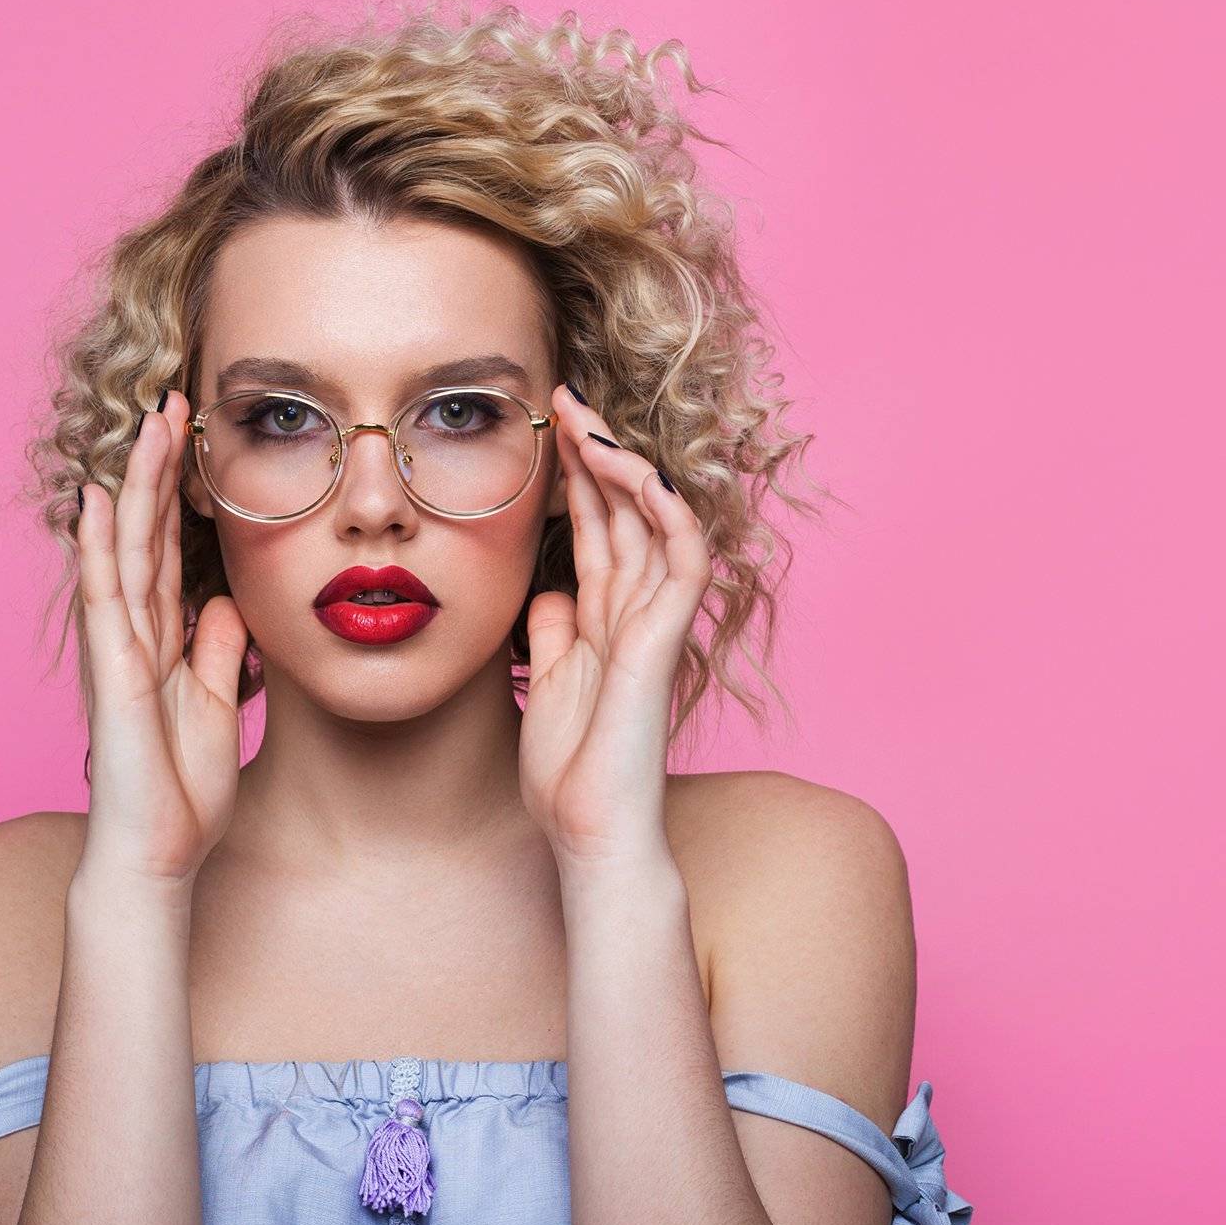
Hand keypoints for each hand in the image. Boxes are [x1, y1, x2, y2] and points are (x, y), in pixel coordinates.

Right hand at [74, 391, 250, 890]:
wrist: (158, 855)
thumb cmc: (182, 792)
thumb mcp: (220, 706)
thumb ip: (221, 652)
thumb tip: (228, 602)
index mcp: (163, 642)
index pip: (170, 552)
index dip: (179, 496)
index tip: (193, 440)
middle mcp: (134, 635)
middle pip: (147, 535)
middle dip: (158, 470)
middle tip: (171, 404)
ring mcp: (119, 650)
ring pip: (125, 550)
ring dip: (134, 487)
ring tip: (145, 426)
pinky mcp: (113, 673)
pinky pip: (106, 598)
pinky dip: (101, 548)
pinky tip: (99, 501)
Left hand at [519, 383, 712, 866]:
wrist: (589, 829)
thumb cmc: (571, 772)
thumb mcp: (545, 683)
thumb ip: (554, 633)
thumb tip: (548, 591)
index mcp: (607, 620)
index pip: (598, 530)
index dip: (578, 478)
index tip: (547, 427)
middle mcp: (636, 613)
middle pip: (625, 512)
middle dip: (597, 452)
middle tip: (564, 395)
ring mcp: (656, 624)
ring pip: (654, 523)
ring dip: (623, 466)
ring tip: (586, 418)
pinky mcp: (665, 641)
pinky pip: (680, 562)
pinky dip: (665, 514)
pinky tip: (637, 473)